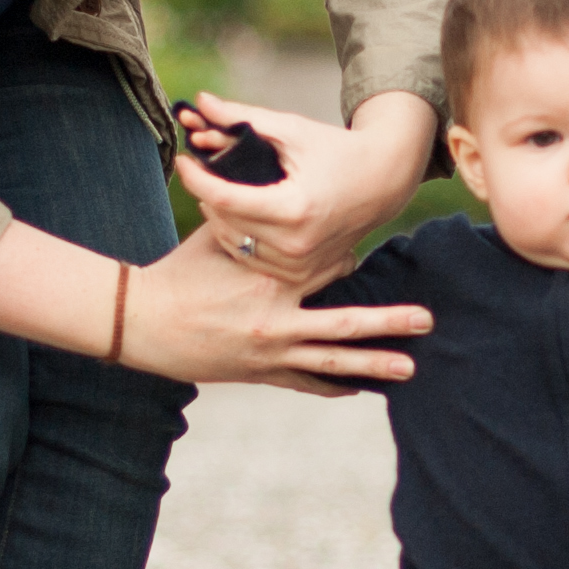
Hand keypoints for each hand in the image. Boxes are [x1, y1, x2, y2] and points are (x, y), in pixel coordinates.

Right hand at [123, 222, 427, 393]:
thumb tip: (269, 179)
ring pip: (332, 360)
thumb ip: (252, 217)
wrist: (142, 323)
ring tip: (410, 367)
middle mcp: (277, 320)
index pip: (327, 270)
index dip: (350, 262)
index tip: (366, 257)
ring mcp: (270, 351)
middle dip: (388, 322)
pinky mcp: (259, 373)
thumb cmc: (178, 272)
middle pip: (345, 323)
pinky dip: (332, 384)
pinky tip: (358, 388)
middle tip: (426, 320)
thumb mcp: (216, 234)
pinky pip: (304, 382)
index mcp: (269, 280)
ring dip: (374, 364)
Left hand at [174, 88, 435, 292]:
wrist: (383, 182)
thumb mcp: (292, 130)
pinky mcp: (301, 275)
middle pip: (224, 221)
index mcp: (294, 208)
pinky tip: (236, 214)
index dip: (195, 177)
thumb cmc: (337, 150)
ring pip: (233, 243)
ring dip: (218, 216)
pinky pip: (251, 259)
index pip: (224, 197)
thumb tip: (200, 100)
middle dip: (205, 193)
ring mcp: (299, 265)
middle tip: (200, 170)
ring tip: (218, 191)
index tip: (182, 159)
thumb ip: (242, 117)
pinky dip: (238, 237)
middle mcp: (296, 243)